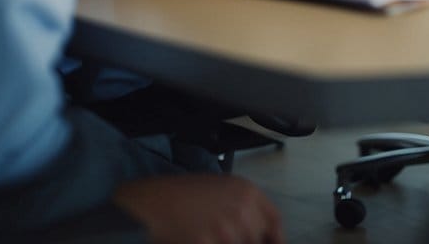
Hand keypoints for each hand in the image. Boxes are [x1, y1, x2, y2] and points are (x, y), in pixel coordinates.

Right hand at [112, 173, 282, 243]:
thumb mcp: (221, 189)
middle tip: (224, 236)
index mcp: (247, 192)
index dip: (275, 237)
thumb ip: (245, 207)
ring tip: (208, 234)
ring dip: (225, 243)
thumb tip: (259, 230)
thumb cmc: (184, 194)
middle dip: (247, 242)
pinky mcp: (209, 243)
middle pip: (257, 239)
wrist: (153, 202)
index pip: (274, 220)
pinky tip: (200, 239)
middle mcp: (242, 209)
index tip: (273, 243)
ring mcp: (226, 229)